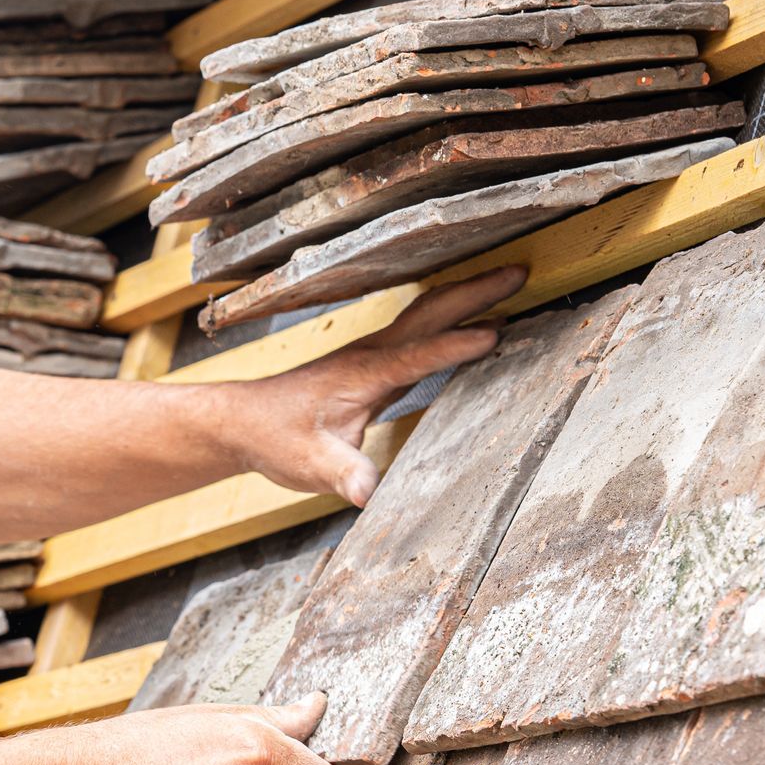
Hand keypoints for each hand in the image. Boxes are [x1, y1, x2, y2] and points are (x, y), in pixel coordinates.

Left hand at [223, 265, 527, 506]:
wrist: (244, 421)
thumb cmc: (275, 438)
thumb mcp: (309, 464)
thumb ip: (342, 474)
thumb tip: (368, 493)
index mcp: (361, 374)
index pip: (416, 355)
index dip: (455, 345)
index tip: (495, 334)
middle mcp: (370, 355)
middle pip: (429, 313)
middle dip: (474, 291)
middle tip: (520, 271)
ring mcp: (372, 355)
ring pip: (425, 314)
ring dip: (466, 295)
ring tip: (510, 280)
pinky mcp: (373, 364)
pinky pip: (421, 333)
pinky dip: (451, 318)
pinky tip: (475, 320)